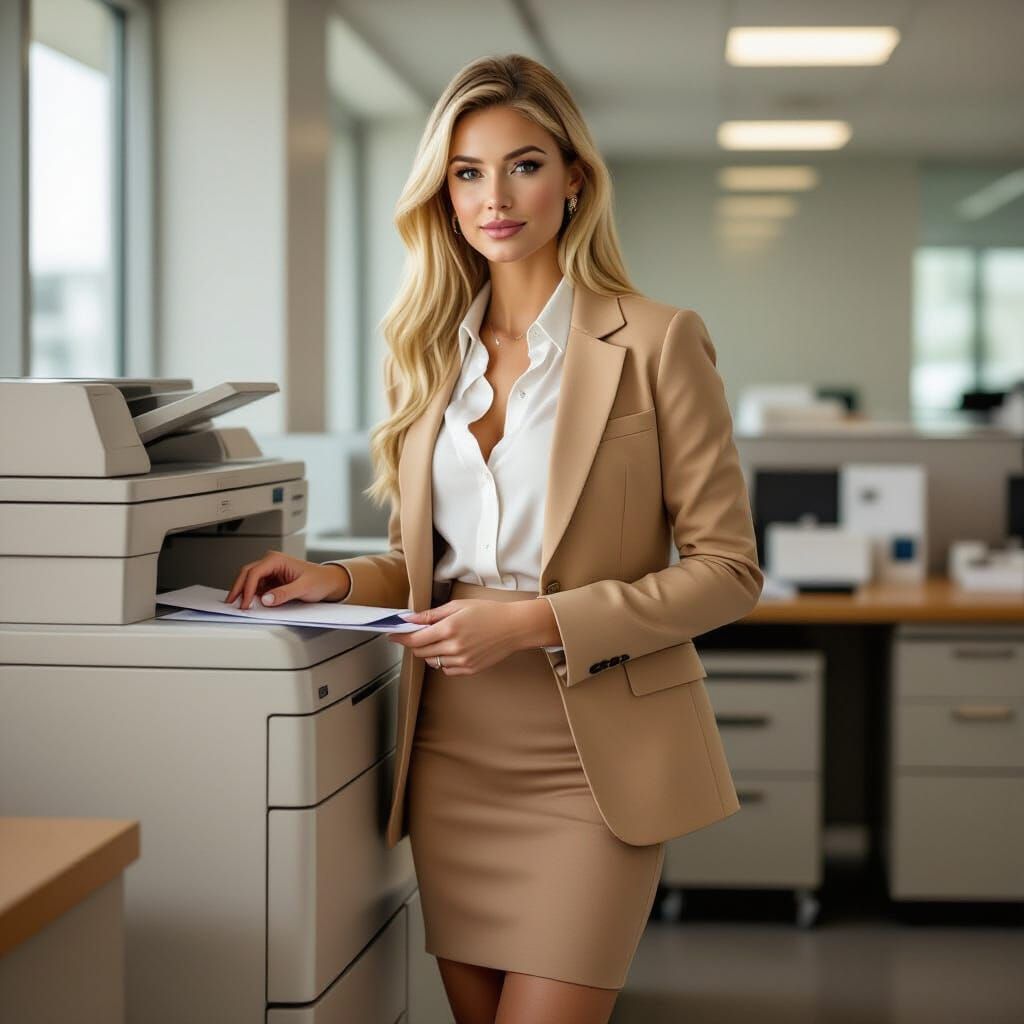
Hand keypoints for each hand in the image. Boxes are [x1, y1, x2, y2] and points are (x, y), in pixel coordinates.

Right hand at [225, 550, 347, 609]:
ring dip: (243, 592)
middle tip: (232, 603)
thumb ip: (284, 593)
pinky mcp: (271, 580)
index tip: (245, 603)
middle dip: (238, 589)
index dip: (247, 588)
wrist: (328, 582)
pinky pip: (256, 587)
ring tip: (239, 605)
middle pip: (247, 574)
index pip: (254, 572)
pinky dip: (251, 595)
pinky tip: (249, 603)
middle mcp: (271, 563)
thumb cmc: (319, 580)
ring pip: (249, 580)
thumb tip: (265, 598)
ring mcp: (270, 571)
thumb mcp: (303, 588)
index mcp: (277, 560)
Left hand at [388, 599, 524, 674]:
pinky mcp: (469, 669)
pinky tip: (453, 650)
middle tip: (420, 634)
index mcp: (449, 628)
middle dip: (415, 643)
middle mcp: (453, 647)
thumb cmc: (489, 612)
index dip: (401, 638)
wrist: (514, 627)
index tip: (393, 635)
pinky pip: (446, 670)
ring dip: (430, 652)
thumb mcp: (459, 606)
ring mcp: (462, 660)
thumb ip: (432, 614)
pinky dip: (443, 661)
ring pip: (432, 661)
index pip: (415, 639)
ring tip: (443, 639)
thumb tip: (410, 619)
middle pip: (420, 651)